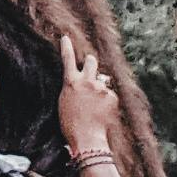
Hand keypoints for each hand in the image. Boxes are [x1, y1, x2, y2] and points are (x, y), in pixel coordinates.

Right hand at [53, 38, 124, 164]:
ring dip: (99, 86)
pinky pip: (109, 94)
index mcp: (71, 83)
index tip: (66, 38)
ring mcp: (100, 88)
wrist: (87, 138)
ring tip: (95, 105)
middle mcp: (87, 81)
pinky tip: (101, 112)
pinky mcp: (111, 96)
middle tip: (90, 68)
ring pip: (102, 80)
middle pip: (92, 61)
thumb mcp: (65, 102)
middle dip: (91, 62)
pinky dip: (106, 101)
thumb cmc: (71, 124)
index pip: (67, 59)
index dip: (66, 47)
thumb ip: (73, 88)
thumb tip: (83, 82)